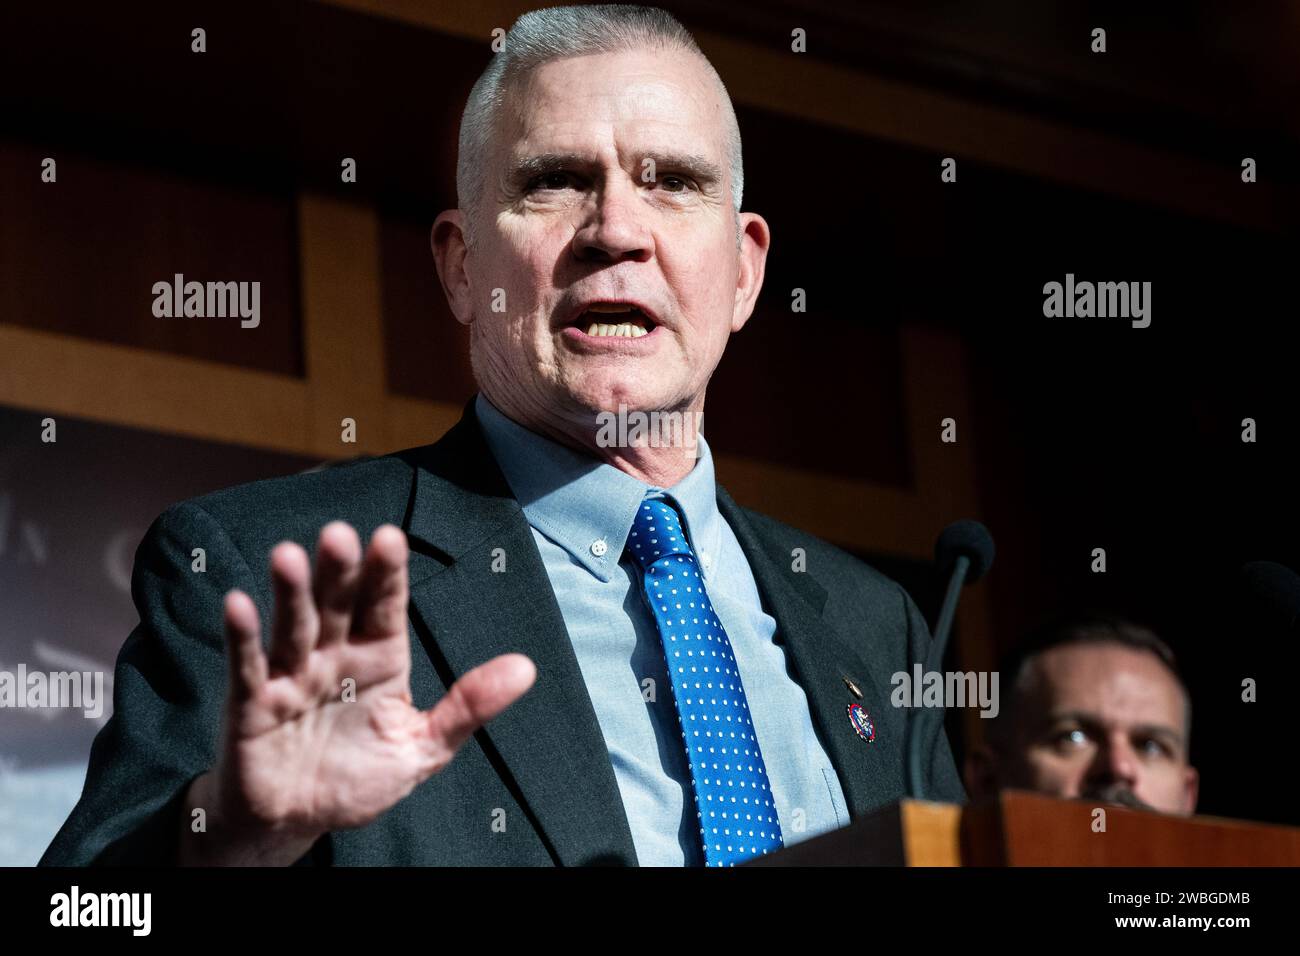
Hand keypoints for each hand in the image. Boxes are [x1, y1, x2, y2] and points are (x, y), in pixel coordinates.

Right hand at [183, 521, 534, 863]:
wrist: (296, 822)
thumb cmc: (358, 778)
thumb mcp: (423, 746)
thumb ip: (468, 706)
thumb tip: (526, 667)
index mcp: (380, 658)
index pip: (385, 606)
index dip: (387, 574)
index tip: (389, 538)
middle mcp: (335, 655)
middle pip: (338, 605)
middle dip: (339, 571)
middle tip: (340, 535)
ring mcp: (292, 675)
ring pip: (293, 625)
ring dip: (290, 592)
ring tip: (288, 555)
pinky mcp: (252, 704)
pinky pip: (248, 666)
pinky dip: (243, 637)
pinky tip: (239, 603)